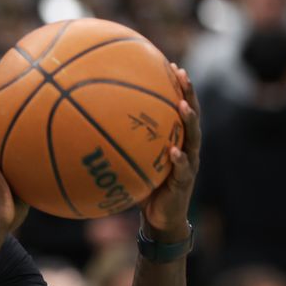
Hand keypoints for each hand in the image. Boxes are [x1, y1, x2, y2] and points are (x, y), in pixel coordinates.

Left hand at [139, 64, 200, 240]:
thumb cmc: (145, 188)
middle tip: (183, 74)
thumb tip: (92, 127)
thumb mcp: (134, 163)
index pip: (180, 109)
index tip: (173, 66)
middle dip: (189, 94)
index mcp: (177, 140)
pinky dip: (179, 159)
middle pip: (192, 116)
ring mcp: (188, 165)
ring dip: (189, 121)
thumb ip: (123, 146)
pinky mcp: (184, 183)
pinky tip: (174, 151)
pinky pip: (182, 169)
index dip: (179, 89)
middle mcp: (187, 148)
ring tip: (183, 106)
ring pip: (193, 139)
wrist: (160, 219)